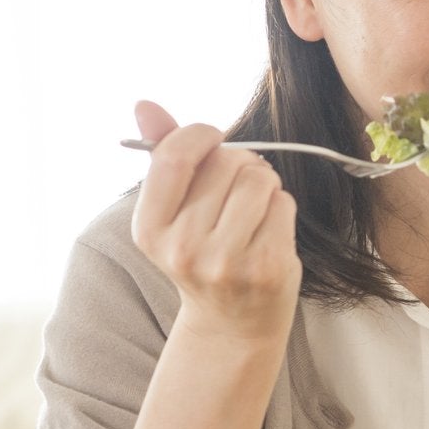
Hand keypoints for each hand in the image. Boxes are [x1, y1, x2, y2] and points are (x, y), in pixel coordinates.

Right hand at [130, 100, 301, 342]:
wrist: (231, 323)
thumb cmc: (203, 254)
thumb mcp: (173, 212)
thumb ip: (162, 156)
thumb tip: (144, 106)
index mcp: (150, 228)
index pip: (174, 156)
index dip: (201, 134)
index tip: (213, 139)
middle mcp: (182, 248)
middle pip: (227, 161)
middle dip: (240, 163)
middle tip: (236, 189)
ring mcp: (226, 261)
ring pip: (260, 178)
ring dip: (264, 184)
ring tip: (253, 209)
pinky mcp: (267, 267)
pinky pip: (283, 204)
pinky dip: (281, 207)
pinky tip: (269, 231)